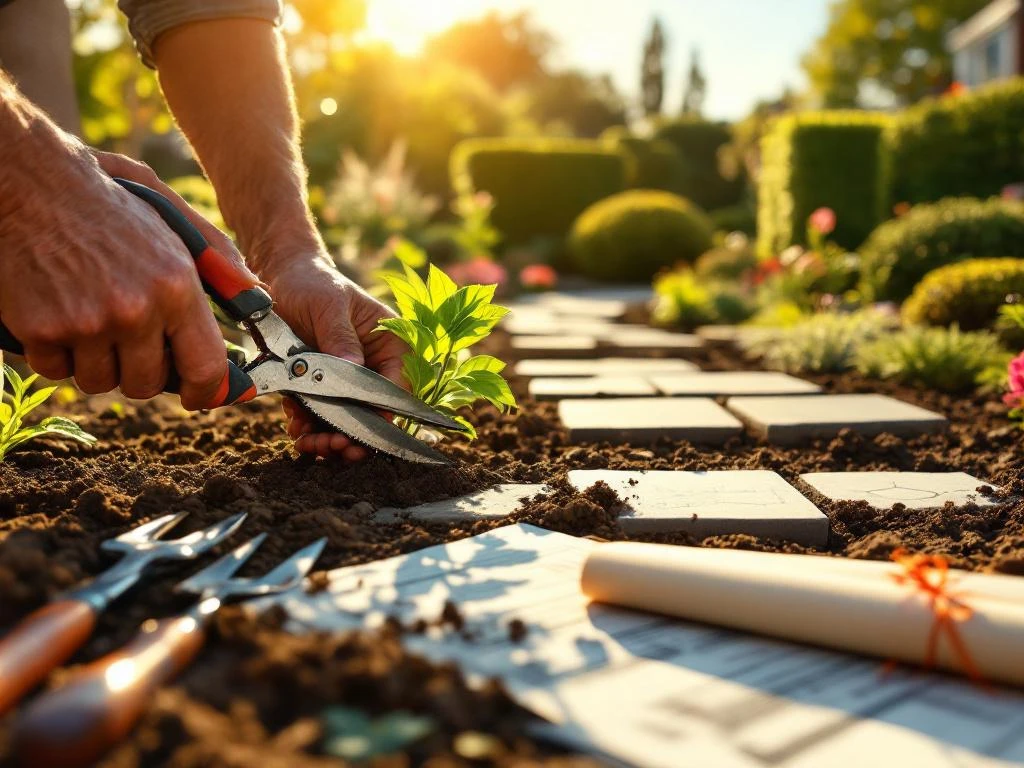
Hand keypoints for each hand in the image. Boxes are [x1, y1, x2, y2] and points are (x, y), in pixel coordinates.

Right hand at [0, 140, 245, 408]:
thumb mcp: (172, 217)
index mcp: (176, 286)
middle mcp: (136, 310)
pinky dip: (54, 352)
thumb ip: (217, 258)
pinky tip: (55, 312)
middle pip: (147, 384)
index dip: (204, 391)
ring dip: (95, 362)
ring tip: (89, 318)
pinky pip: (55, 370)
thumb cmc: (105, 200)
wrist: (25, 180)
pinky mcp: (39, 329)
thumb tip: (254, 298)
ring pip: (100, 382)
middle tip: (127, 340)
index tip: (197, 397)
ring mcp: (86, 322)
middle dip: (140, 370)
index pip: (205, 367)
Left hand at [262, 257, 406, 459]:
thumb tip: (353, 370)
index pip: (397, 387)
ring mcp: (348, 381)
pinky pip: (321, 417)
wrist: (281, 280)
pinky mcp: (322, 389)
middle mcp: (375, 367)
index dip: (381, 414)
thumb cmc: (313, 283)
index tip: (361, 432)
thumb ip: (340, 338)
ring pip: (347, 420)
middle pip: (374, 412)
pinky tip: (298, 432)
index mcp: (391, 344)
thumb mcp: (329, 305)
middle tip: (333, 447)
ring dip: (329, 438)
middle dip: (353, 434)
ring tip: (309, 444)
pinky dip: (309, 429)